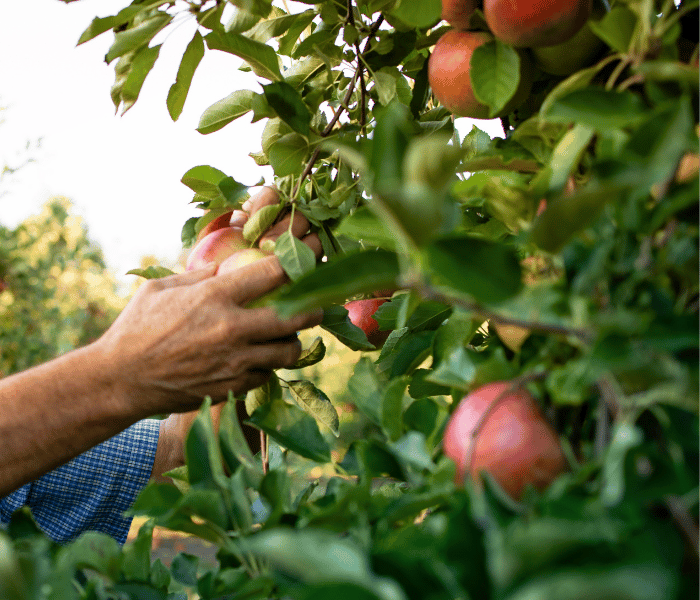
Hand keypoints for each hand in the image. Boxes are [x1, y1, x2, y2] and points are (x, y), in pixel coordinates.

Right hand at [96, 212, 321, 417]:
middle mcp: (231, 329)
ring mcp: (235, 362)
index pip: (273, 272)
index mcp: (214, 296)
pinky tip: (258, 358)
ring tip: (285, 335)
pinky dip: (268, 365)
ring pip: (289, 351)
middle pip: (296, 317)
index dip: (298, 262)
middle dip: (314, 308)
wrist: (121, 379)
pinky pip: (268, 374)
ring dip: (292, 341)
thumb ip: (200, 274)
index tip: (308, 259)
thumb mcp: (163, 288)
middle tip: (316, 304)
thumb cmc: (137, 327)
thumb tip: (229, 264)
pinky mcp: (233, 387)